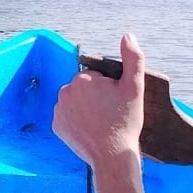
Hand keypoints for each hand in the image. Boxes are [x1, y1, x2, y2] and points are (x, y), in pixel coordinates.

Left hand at [53, 33, 145, 167]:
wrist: (113, 156)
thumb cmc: (125, 122)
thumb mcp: (135, 88)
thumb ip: (133, 59)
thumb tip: (128, 36)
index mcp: (83, 78)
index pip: (95, 76)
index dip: (108, 88)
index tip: (115, 102)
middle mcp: (65, 91)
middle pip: (83, 88)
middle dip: (94, 96)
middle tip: (109, 113)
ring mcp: (59, 110)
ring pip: (74, 102)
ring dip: (85, 108)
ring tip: (100, 122)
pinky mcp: (56, 126)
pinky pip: (67, 117)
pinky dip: (76, 121)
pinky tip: (89, 129)